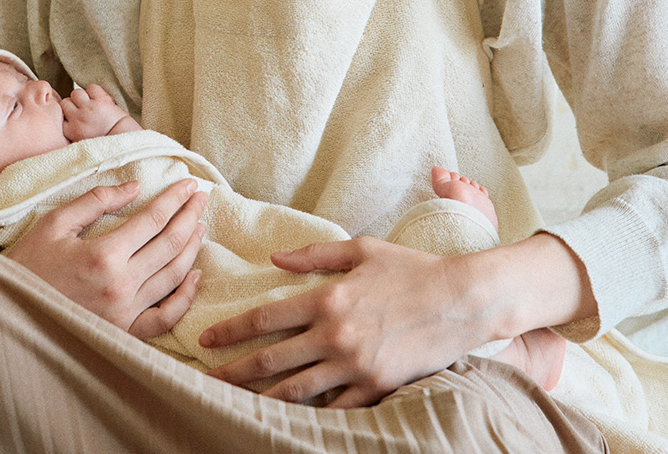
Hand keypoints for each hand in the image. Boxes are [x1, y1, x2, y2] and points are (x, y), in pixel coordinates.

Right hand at [5, 178, 206, 338]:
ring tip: (200, 225)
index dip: (175, 199)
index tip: (190, 184)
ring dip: (192, 248)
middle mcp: (120, 286)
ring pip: (173, 277)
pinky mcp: (123, 335)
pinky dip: (184, 297)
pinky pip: (164, 318)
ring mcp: (124, 315)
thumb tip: (135, 186)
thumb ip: (97, 201)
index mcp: (103, 255)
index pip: (153, 220)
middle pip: (170, 245)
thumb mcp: (56, 223)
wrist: (4, 315)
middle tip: (202, 197)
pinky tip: (194, 275)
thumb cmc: (27, 265)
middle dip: (190, 216)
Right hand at [61, 84, 135, 140]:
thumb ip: (70, 131)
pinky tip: (99, 99)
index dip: (66, 114)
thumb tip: (63, 119)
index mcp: (71, 131)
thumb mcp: (80, 142)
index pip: (59, 115)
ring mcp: (89, 109)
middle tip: (82, 110)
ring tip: (90, 104)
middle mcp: (78, 119)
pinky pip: (91, 87)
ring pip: (76, 93)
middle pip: (65, 102)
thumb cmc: (103, 141)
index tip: (73, 117)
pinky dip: (95, 91)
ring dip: (83, 96)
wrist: (125, 140)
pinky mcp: (102, 101)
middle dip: (72, 104)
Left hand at [200, 237, 480, 406]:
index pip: (265, 318)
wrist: (462, 299)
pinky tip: (288, 419)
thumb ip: (314, 253)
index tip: (206, 339)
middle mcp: (335, 334)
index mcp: (327, 297)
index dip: (231, 331)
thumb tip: (274, 259)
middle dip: (234, 372)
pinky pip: (335, 408)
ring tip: (235, 405)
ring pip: (297, 390)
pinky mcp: (377, 387)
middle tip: (206, 381)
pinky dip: (310, 414)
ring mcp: (355, 365)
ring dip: (262, 399)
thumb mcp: (360, 249)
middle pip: (271, 360)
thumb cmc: (410, 267)